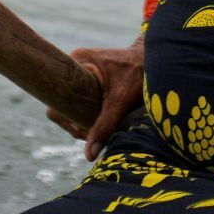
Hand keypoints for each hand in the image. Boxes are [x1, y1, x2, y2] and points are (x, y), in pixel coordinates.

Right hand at [46, 42, 143, 160]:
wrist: (157, 58)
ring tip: (98, 127)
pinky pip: (79, 96)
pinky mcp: (90, 75)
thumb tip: (89, 155)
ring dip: (81, 117)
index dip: (65, 118)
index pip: (55, 96)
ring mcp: (82, 68)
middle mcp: (75, 63)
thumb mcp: (121, 102)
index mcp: (76, 61)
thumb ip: (105, 126)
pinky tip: (100, 119)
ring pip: (71, 101)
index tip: (83, 129)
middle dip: (74, 121)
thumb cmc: (139, 75)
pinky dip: (87, 110)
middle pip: (62, 101)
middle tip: (91, 131)